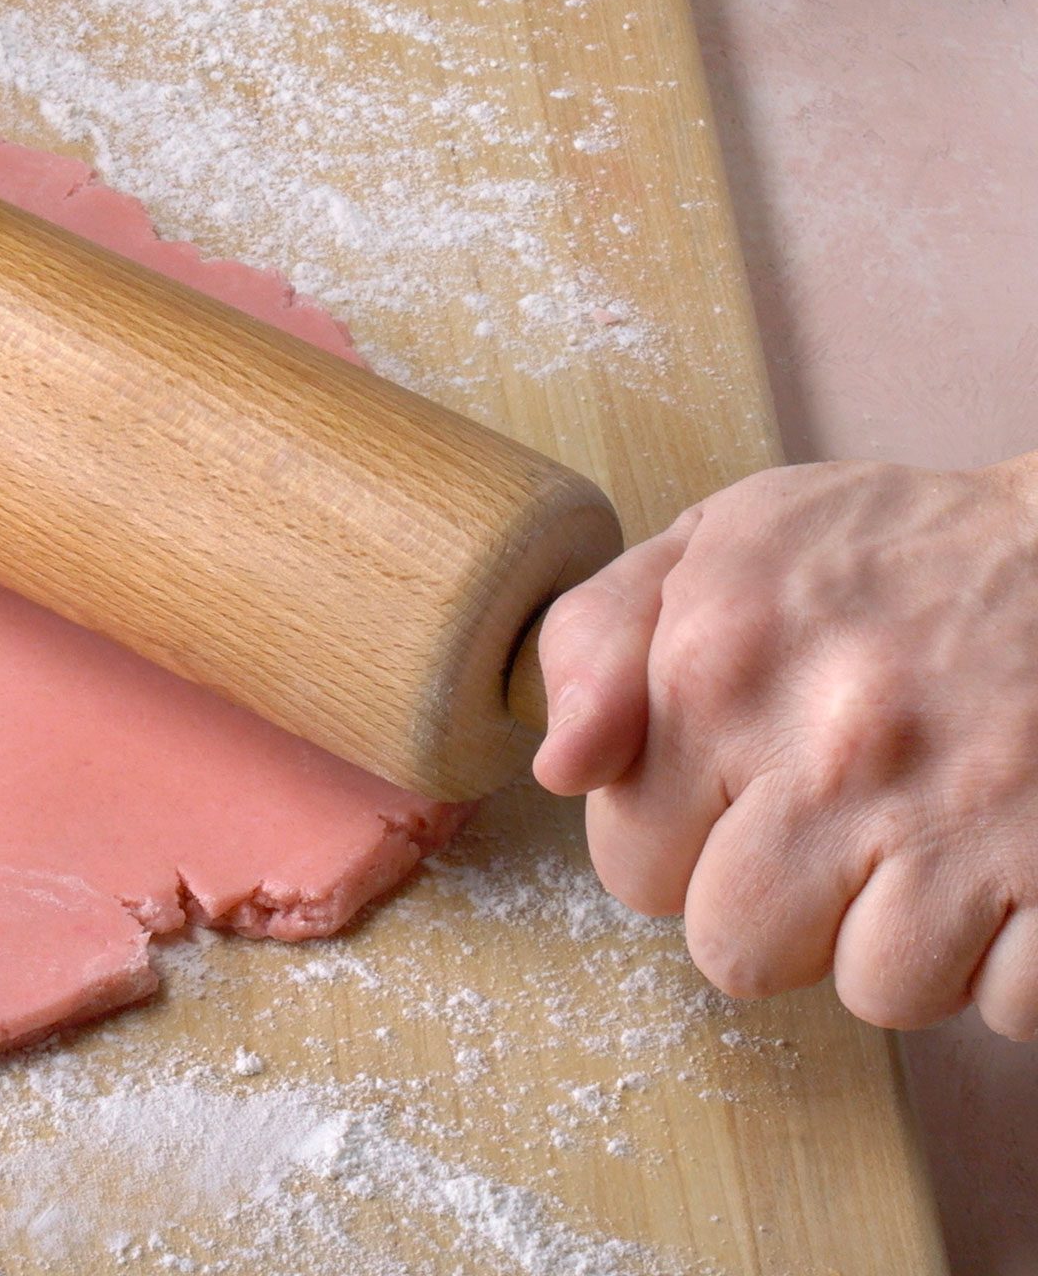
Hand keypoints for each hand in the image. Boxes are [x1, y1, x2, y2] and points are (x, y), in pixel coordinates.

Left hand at [533, 457, 1037, 1038]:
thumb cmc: (888, 553)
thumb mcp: (715, 545)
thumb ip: (595, 643)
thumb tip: (558, 770)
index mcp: (717, 671)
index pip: (633, 868)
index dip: (682, 845)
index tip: (738, 796)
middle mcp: (831, 751)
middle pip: (739, 954)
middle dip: (781, 908)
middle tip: (840, 825)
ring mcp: (959, 820)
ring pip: (879, 991)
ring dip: (903, 938)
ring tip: (931, 837)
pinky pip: (1009, 1003)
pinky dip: (1014, 960)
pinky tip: (1009, 865)